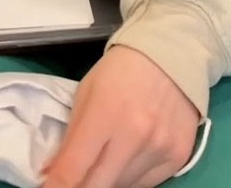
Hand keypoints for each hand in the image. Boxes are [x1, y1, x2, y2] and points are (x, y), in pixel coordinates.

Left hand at [43, 46, 199, 187]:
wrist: (170, 56)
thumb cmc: (120, 71)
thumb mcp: (86, 93)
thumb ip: (71, 137)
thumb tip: (53, 175)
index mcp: (105, 113)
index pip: (73, 169)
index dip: (57, 185)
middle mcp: (134, 136)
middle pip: (97, 187)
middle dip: (81, 185)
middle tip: (76, 176)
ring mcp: (159, 149)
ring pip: (122, 187)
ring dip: (108, 178)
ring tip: (108, 156)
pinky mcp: (178, 157)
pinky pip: (146, 184)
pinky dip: (132, 176)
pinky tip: (131, 156)